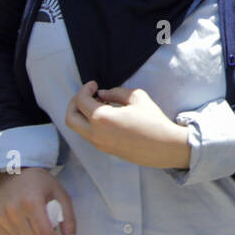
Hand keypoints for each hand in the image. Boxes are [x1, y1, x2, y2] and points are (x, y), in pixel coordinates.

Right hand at [0, 167, 76, 234]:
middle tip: (48, 226)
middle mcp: (13, 210)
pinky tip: (26, 229)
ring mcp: (2, 217)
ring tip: (37, 226)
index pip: (45, 232)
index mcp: (31, 201)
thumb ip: (69, 220)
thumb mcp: (61, 195)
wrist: (15, 173)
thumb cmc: (41, 183)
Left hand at [64, 82, 190, 168]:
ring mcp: (99, 144)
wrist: (164, 147)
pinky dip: (90, 123)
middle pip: (70, 118)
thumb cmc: (152, 120)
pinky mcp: (105, 150)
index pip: (80, 101)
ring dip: (83, 114)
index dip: (85, 89)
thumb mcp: (136, 97)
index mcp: (101, 118)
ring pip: (78, 128)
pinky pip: (88, 135)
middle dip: (75, 103)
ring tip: (100, 105)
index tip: (95, 85)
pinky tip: (106, 116)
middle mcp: (95, 134)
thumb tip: (102, 95)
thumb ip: (115, 93)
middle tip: (88, 94)